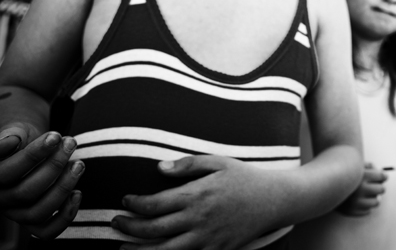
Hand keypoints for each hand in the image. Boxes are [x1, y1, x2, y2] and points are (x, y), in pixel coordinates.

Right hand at [0, 123, 82, 239]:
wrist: (28, 144)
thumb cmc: (23, 137)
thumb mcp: (17, 129)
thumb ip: (12, 134)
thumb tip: (11, 141)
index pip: (7, 172)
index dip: (33, 155)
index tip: (55, 135)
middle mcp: (1, 198)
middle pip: (25, 193)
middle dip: (54, 166)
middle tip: (71, 143)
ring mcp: (16, 212)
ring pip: (37, 213)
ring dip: (63, 188)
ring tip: (79, 163)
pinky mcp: (34, 220)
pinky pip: (46, 231)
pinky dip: (65, 216)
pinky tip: (77, 193)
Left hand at [113, 155, 281, 249]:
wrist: (274, 200)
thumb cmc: (245, 178)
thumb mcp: (218, 162)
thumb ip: (188, 165)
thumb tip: (159, 168)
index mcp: (196, 195)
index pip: (154, 204)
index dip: (134, 205)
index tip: (125, 201)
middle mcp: (198, 219)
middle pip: (153, 229)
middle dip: (129, 228)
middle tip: (116, 223)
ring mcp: (207, 238)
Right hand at [337, 162, 386, 215]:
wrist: (321, 187)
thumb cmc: (340, 173)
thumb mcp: (353, 165)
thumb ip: (368, 166)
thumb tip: (382, 172)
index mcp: (362, 176)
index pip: (382, 176)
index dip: (383, 176)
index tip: (383, 176)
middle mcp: (360, 190)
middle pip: (382, 189)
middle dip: (380, 186)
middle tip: (376, 185)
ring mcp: (356, 203)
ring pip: (377, 202)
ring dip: (374, 198)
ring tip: (369, 195)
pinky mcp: (352, 212)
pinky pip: (367, 211)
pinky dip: (366, 207)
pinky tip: (360, 201)